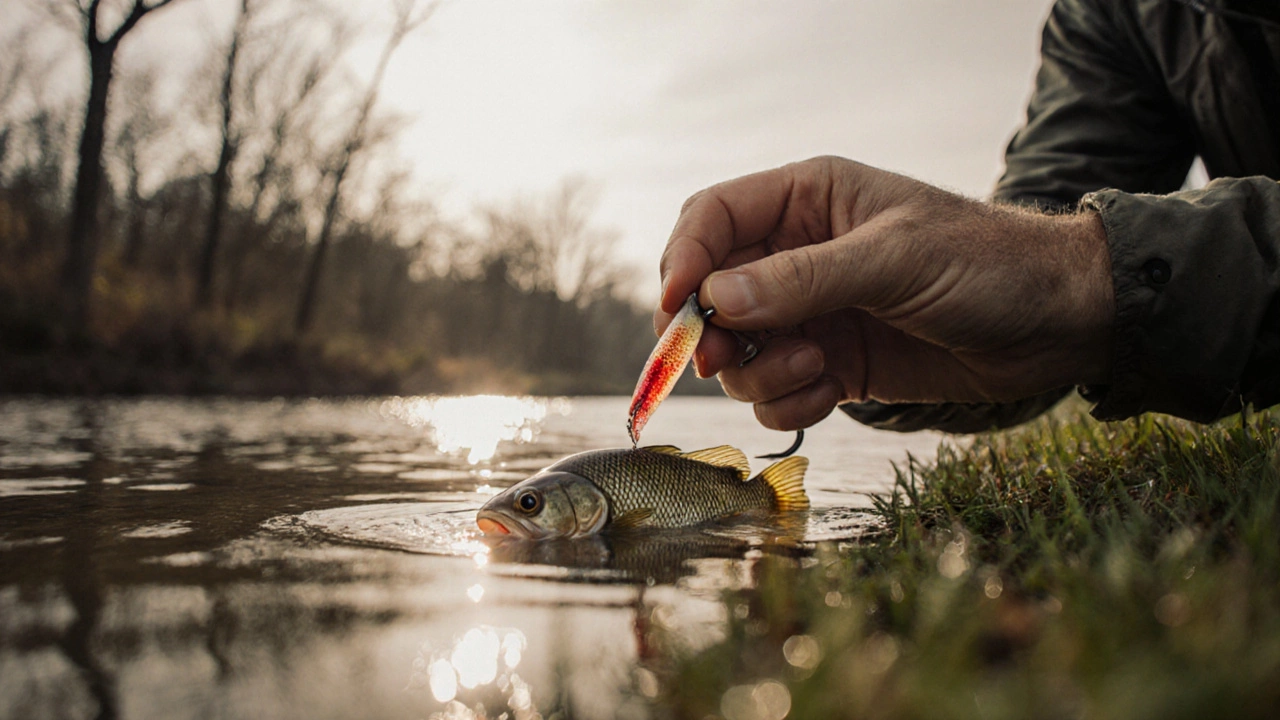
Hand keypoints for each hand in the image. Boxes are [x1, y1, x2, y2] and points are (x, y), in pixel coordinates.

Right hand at [655, 156, 1114, 430]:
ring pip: (738, 353)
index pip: (712, 219)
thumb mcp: (895, 260)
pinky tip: (831, 392)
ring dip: (760, 373)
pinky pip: (776, 392)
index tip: (677, 310)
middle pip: (710, 295)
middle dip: (712, 334)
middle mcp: (798, 255)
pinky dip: (789, 402)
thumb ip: (803, 279)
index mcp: (808, 200)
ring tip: (818, 368)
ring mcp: (813, 313)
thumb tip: (713, 298)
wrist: (1058, 323)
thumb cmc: (987, 263)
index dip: (683, 260)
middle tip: (727, 360)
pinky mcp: (832, 365)